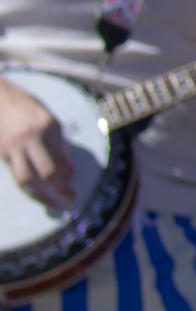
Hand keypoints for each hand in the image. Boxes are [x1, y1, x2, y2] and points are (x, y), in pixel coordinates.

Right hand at [0, 76, 75, 211]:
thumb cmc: (26, 106)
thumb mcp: (49, 117)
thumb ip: (59, 143)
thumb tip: (70, 171)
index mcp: (48, 125)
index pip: (62, 158)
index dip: (68, 175)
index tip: (73, 186)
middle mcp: (31, 137)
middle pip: (46, 171)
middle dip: (60, 189)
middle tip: (70, 198)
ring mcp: (13, 145)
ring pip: (26, 179)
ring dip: (40, 196)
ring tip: (52, 204)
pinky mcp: (1, 152)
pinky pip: (15, 173)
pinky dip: (27, 186)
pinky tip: (35, 192)